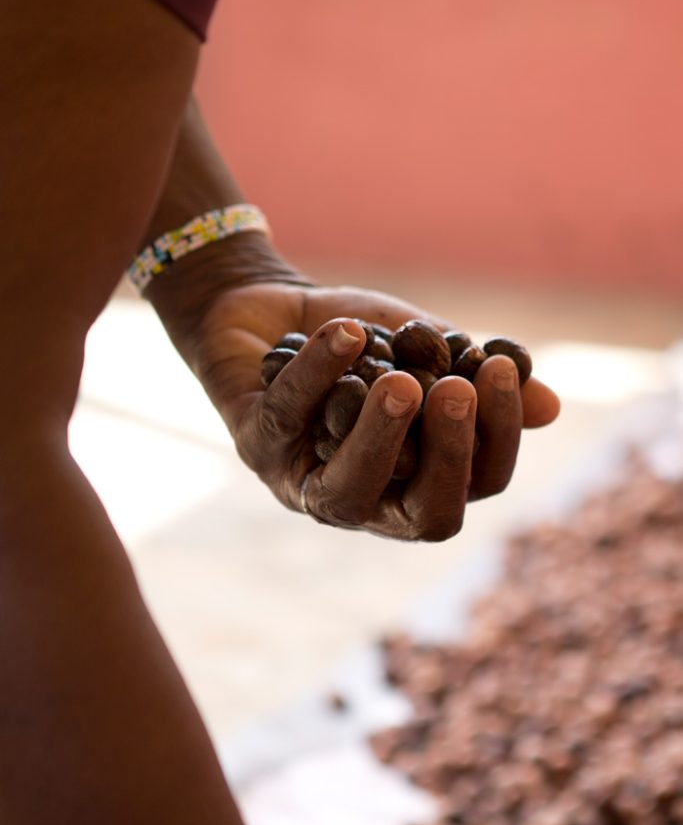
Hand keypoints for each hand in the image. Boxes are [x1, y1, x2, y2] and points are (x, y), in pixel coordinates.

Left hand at [182, 281, 559, 540]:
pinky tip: (348, 333)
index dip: (496, 438)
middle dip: (446, 458)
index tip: (500, 370)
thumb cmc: (358, 341)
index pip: (474, 486)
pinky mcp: (254, 447)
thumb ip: (474, 378)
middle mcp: (364, 499)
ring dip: (379, 436)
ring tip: (401, 380)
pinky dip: (319, 374)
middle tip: (454, 391)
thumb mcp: (423, 350)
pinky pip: (289, 418)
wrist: (271, 308)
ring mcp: (304, 482)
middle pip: (422, 516)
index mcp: (414, 481)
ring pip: (346, 493)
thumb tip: (549, 407)